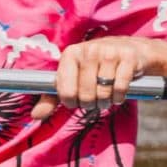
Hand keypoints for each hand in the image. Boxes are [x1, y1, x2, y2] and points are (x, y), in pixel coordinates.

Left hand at [37, 36, 162, 119]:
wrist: (130, 50)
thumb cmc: (95, 68)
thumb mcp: (72, 78)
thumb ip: (52, 97)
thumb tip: (35, 115)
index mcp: (70, 54)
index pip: (66, 91)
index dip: (72, 102)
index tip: (76, 100)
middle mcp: (89, 50)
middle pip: (86, 94)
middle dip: (90, 104)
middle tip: (94, 101)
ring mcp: (109, 52)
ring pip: (103, 92)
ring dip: (105, 101)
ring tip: (106, 97)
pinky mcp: (128, 57)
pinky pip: (120, 87)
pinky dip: (119, 97)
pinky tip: (117, 94)